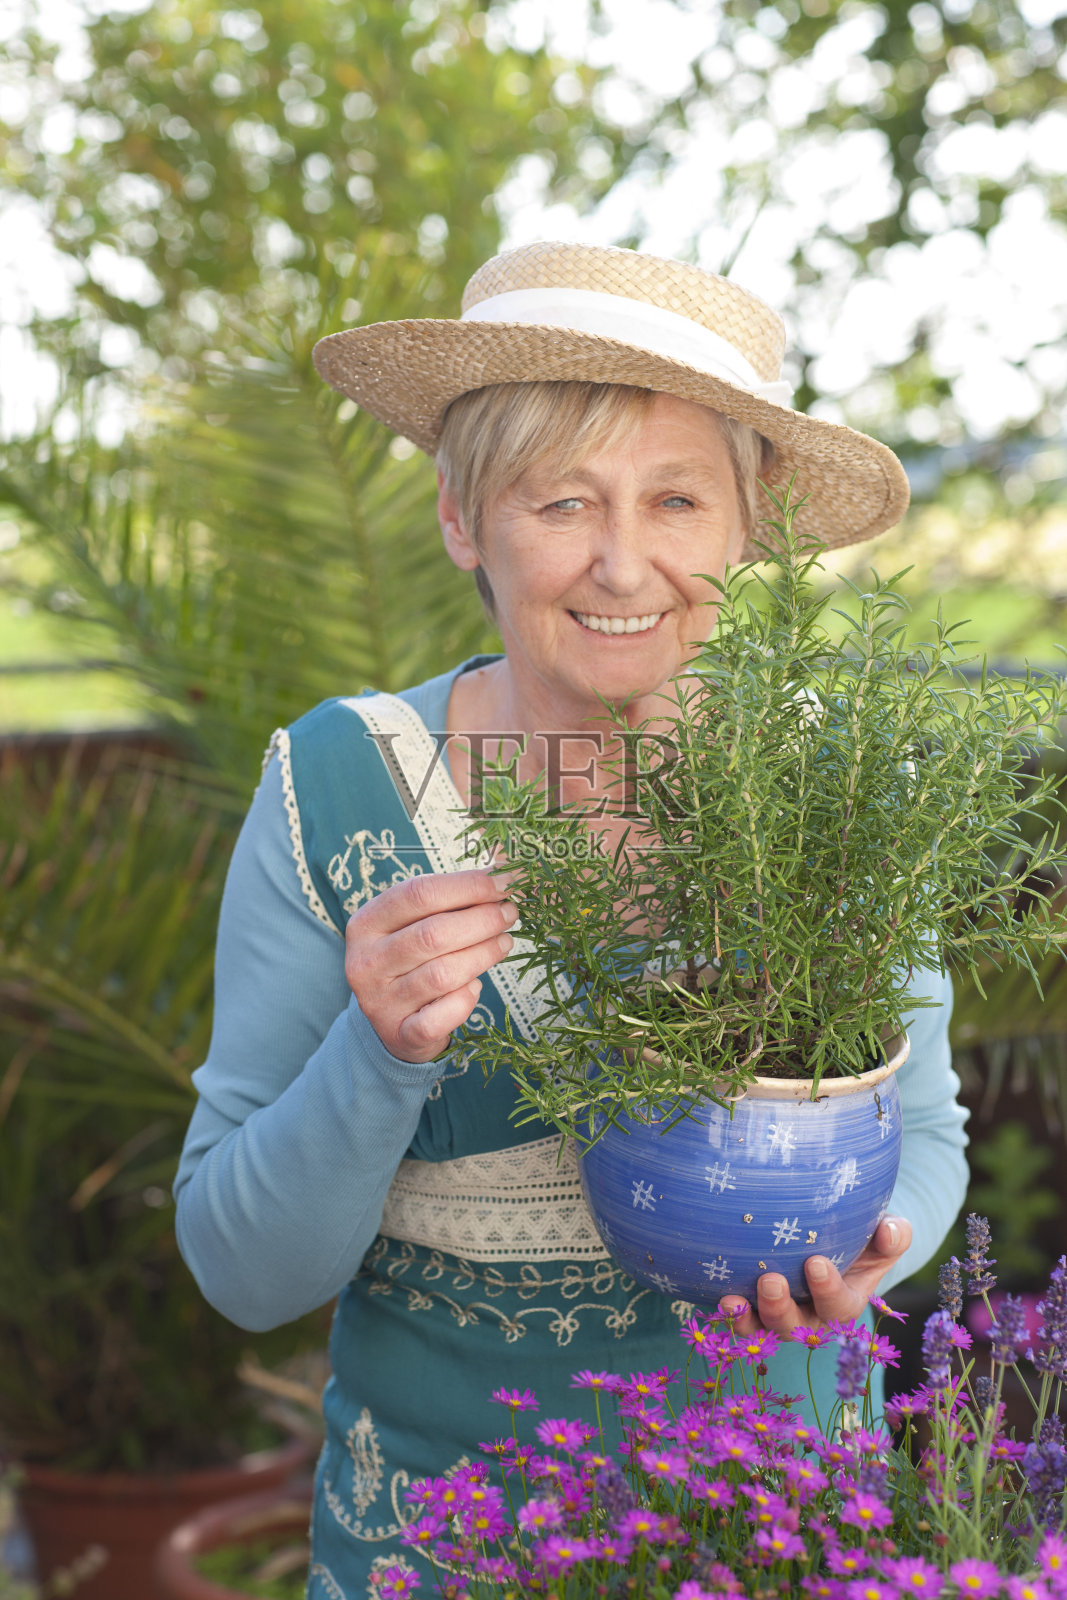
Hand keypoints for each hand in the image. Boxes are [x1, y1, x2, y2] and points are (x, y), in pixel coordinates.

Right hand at [345, 868, 516, 1061]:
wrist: (392, 1024)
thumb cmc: (411, 960)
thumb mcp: (415, 923)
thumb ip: (451, 895)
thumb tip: (505, 862)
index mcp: (366, 923)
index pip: (419, 893)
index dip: (468, 885)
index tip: (504, 881)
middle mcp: (366, 962)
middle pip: (433, 933)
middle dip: (482, 919)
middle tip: (510, 913)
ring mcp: (380, 1002)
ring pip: (443, 974)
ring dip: (484, 954)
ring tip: (504, 942)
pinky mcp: (400, 1034)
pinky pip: (442, 1016)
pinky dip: (466, 1000)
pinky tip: (475, 985)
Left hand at [719, 1215, 911, 1337]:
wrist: (834, 1239)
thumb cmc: (862, 1238)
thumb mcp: (883, 1236)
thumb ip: (893, 1235)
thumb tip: (891, 1230)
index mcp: (843, 1302)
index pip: (837, 1305)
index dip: (827, 1290)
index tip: (815, 1263)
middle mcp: (809, 1317)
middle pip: (794, 1326)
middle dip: (780, 1308)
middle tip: (770, 1280)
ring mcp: (778, 1316)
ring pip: (762, 1328)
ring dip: (747, 1316)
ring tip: (733, 1297)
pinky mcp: (753, 1308)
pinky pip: (738, 1317)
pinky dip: (727, 1311)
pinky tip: (715, 1294)